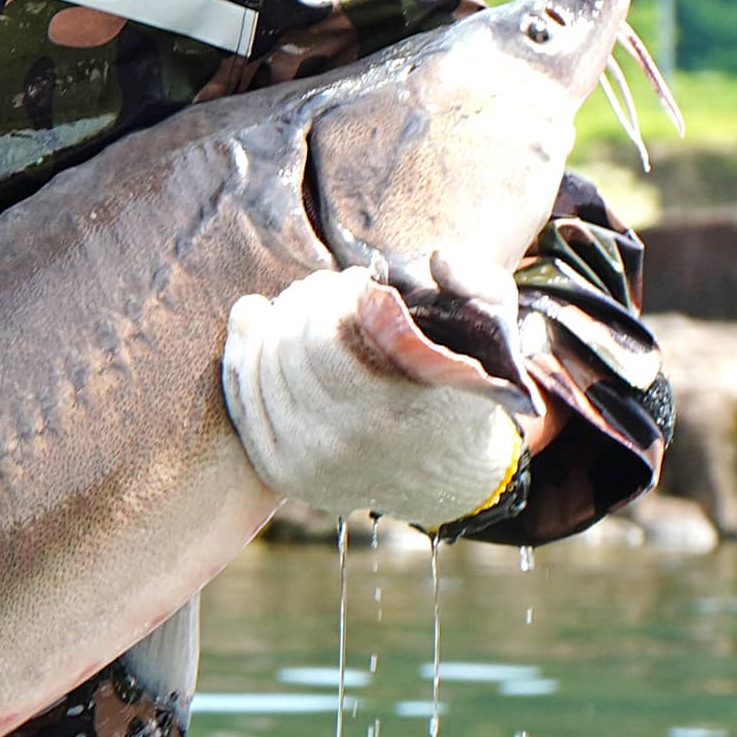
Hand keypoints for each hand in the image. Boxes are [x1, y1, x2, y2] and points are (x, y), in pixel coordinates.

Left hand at [221, 263, 533, 529]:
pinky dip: (246, 351)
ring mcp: (303, 464)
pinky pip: (241, 395)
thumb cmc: (464, 390)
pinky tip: (259, 322)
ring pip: (258, 364)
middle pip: (287, 344)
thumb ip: (480, 284)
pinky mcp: (279, 471)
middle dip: (307, 299)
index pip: (324, 336)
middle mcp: (338, 446)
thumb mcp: (495, 334)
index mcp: (390, 413)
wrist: (448, 478)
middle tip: (332, 289)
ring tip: (310, 308)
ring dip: (278, 319)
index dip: (335, 295)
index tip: (359, 284)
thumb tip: (436, 259)